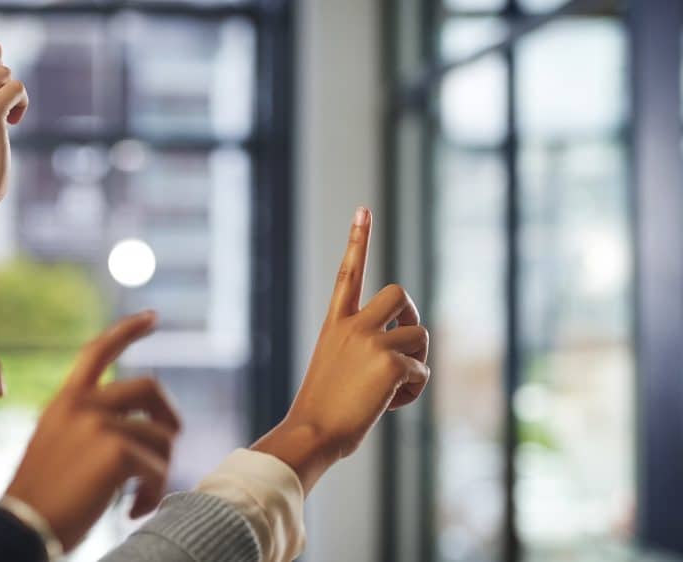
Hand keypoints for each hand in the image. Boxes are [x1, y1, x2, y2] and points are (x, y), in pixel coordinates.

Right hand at [4, 311, 181, 550]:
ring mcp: (99, 425)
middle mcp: (81, 405)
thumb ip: (89, 428)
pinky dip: (153, 492)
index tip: (151, 317)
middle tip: (171, 443)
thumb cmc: (40, 502)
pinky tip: (133, 510)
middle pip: (149, 388)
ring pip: (161, 437)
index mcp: (64, 402)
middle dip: (169, 416)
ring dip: (159, 470)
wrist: (20, 530)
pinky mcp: (116, 451)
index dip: (127, 330)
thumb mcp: (56, 448)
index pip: (97, 351)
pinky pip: (158, 468)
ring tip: (137, 498)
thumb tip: (141, 429)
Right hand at [252, 207, 429, 492]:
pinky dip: (414, 391)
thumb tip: (407, 359)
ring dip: (417, 363)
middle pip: (400, 294)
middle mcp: (351, 325)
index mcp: (335, 324)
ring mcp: (370, 340)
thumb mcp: (338, 368)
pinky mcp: (390, 361)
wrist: (312, 432)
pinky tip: (389, 405)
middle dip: (413, 317)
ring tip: (392, 389)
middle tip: (406, 347)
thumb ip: (365, 350)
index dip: (358, 240)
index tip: (364, 209)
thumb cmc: (323, 411)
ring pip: (419, 335)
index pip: (348, 272)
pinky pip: (422, 370)